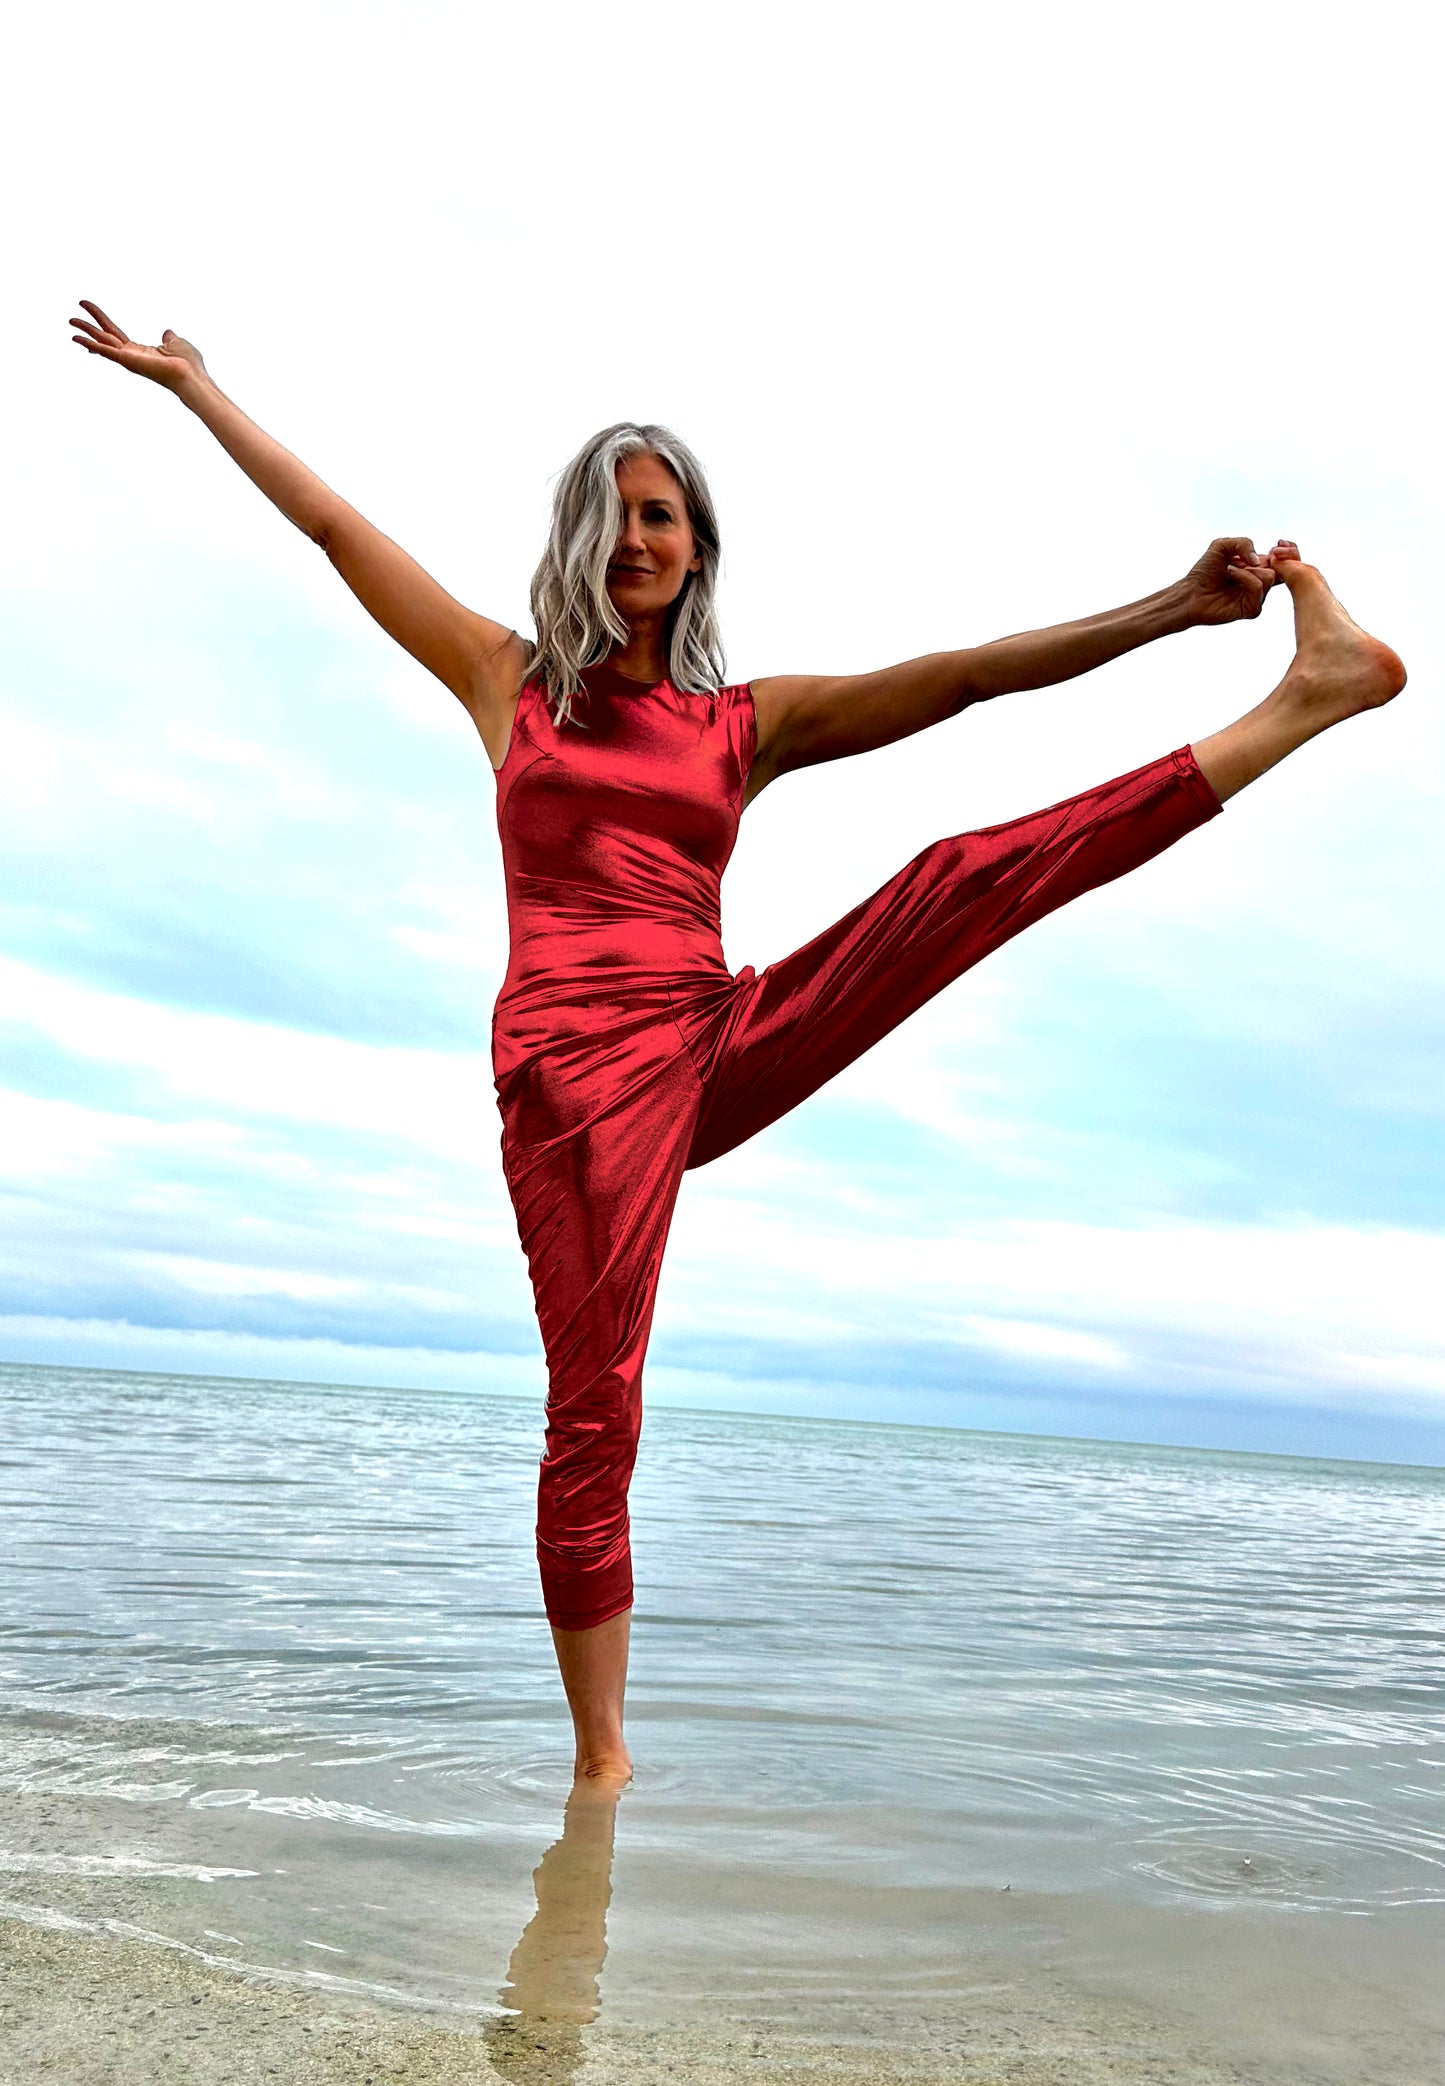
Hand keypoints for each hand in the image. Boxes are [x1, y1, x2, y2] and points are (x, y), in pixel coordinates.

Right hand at [69, 300, 207, 393]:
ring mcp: (128, 360)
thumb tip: (167, 332)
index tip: (90, 312)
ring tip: (70, 320)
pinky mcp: (128, 361)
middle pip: (104, 336)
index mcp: (139, 351)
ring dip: (85, 331)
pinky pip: (106, 351)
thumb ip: (169, 337)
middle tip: (72, 315)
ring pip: (102, 341)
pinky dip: (91, 344)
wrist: (192, 376)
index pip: (115, 334)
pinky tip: (76, 339)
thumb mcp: (177, 343)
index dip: (102, 322)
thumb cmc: (189, 364)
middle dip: (89, 325)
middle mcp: (131, 356)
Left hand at [1176, 537, 1276, 625]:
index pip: (1286, 561)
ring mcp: (1256, 597)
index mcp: (1259, 568)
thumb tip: (1259, 560)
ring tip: (1229, 570)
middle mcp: (1260, 583)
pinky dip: (1245, 578)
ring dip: (1247, 569)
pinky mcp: (1251, 609)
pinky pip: (1258, 589)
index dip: (1290, 552)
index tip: (1279, 546)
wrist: (1190, 592)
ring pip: (1269, 577)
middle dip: (1263, 560)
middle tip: (1242, 560)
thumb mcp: (1222, 546)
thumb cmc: (1205, 570)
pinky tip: (1230, 576)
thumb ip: (1243, 543)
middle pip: (1282, 569)